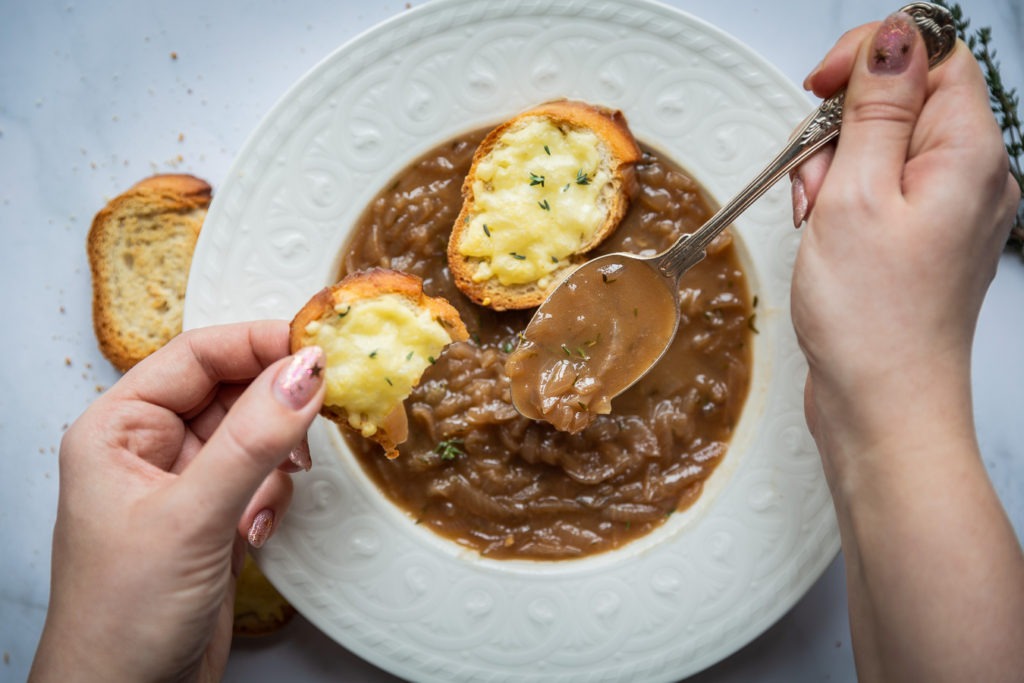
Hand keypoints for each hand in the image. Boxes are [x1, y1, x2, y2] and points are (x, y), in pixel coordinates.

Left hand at [30, 321, 324, 681]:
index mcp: (118, 428)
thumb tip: (304, 373)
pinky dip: (273, 495)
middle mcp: (149, 446)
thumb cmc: (123, 616)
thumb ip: (252, 441)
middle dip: (274, 409)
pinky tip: (257, 530)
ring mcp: (185, 483)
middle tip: (321, 412)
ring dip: (275, 462)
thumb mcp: (191, 518)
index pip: (197, 356)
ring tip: (267, 498)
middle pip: (231, 391)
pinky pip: (262, 476)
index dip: (258, 345)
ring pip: (255, 434)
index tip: (318, 348)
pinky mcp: (215, 516)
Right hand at [788, 13, 1022, 681]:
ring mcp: (948, 210)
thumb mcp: (857, 195)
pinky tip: (827, 235)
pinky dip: (845, 202)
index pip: (933, 56)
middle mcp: (971, 178)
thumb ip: (876, 108)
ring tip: (820, 220)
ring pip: (883, 149)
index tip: (822, 89)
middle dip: (842, 130)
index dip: (872, 59)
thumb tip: (896, 37)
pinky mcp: (923, 238)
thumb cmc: (875, 322)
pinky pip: (881, 191)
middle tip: (819, 181)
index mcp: (969, 156)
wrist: (882, 406)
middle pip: (902, 104)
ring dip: (836, 171)